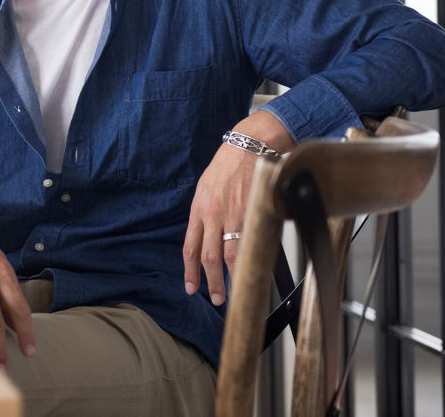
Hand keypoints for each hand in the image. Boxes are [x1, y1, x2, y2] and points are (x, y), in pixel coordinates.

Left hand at [183, 114, 291, 305]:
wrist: (251, 146)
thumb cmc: (230, 164)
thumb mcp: (207, 188)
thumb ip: (206, 213)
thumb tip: (211, 237)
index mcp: (199, 209)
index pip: (191, 247)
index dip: (190, 270)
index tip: (191, 287)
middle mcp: (213, 215)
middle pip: (209, 257)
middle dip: (210, 282)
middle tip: (214, 298)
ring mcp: (235, 216)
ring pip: (231, 255)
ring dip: (231, 278)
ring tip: (233, 293)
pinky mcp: (255, 214)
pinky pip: (252, 243)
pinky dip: (253, 259)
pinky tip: (254, 270)